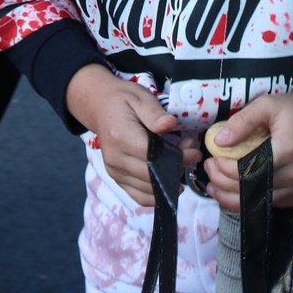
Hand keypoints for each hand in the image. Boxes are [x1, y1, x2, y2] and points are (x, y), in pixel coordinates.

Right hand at [65, 65, 200, 205]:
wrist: (99, 106)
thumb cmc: (122, 100)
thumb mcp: (140, 97)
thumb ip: (155, 113)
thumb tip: (170, 124)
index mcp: (121, 137)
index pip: (154, 157)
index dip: (177, 157)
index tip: (193, 149)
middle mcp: (115, 159)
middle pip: (152, 175)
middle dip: (177, 167)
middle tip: (192, 153)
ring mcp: (114, 171)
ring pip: (147, 189)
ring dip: (169, 180)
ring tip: (182, 161)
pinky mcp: (116, 178)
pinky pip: (138, 195)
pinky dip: (156, 192)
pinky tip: (170, 180)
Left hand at [202, 90, 292, 209]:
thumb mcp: (269, 104)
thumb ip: (243, 121)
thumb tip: (218, 141)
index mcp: (288, 150)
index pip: (249, 169)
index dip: (225, 168)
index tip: (211, 158)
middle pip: (252, 189)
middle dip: (223, 183)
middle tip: (208, 170)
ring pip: (259, 202)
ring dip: (232, 196)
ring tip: (214, 184)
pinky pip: (271, 204)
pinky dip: (250, 200)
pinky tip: (235, 190)